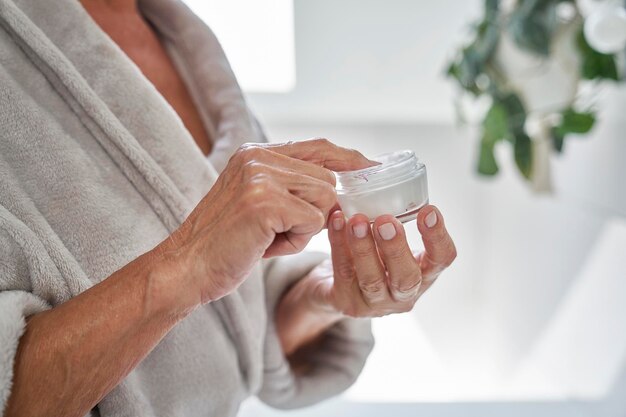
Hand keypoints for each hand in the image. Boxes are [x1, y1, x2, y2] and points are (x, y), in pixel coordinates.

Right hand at [159, 139, 374, 305]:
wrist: (186, 268)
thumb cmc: (228, 243)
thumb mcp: (260, 204)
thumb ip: (293, 187)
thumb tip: (342, 187)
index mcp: (257, 153)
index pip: (320, 147)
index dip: (351, 160)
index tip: (375, 171)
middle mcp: (258, 157)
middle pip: (328, 177)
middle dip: (320, 211)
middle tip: (287, 230)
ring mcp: (259, 176)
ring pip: (325, 198)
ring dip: (306, 227)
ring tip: (271, 237)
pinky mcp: (263, 202)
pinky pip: (313, 221)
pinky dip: (296, 241)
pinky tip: (267, 245)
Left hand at [307, 205, 456, 317]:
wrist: (335, 289)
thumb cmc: (371, 258)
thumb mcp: (390, 243)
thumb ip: (394, 221)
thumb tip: (384, 176)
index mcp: (423, 274)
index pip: (442, 259)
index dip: (438, 237)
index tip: (429, 211)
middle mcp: (403, 294)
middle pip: (406, 277)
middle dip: (396, 248)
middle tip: (386, 221)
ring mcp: (375, 303)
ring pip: (371, 279)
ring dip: (364, 248)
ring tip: (356, 221)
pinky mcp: (347, 303)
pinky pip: (343, 273)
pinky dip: (338, 246)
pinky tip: (336, 222)